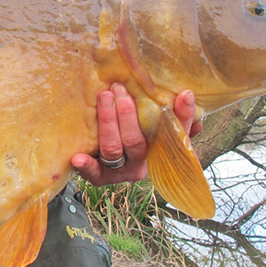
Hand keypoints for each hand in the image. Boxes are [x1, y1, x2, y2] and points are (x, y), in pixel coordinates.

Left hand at [72, 83, 201, 186]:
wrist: (97, 156)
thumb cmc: (126, 130)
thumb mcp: (148, 120)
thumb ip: (167, 111)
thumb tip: (187, 95)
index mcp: (160, 152)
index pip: (176, 136)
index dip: (182, 116)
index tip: (184, 94)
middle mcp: (141, 164)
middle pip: (136, 141)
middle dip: (127, 114)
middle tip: (119, 89)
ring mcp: (120, 172)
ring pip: (113, 149)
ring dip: (107, 122)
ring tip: (103, 98)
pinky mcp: (99, 177)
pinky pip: (93, 172)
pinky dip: (86, 166)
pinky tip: (78, 157)